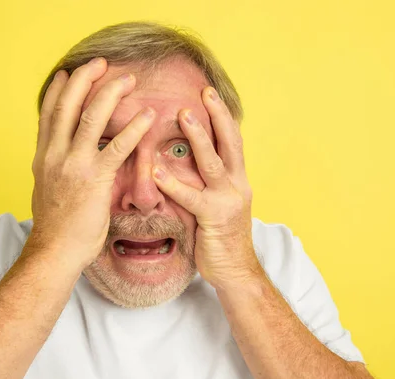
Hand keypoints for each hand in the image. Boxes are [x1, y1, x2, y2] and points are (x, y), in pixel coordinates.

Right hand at [25, 57, 155, 271]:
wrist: (54, 252)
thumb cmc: (56, 227)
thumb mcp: (47, 190)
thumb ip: (56, 168)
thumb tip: (64, 160)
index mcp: (43, 157)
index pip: (48, 114)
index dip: (58, 90)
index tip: (68, 72)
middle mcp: (54, 154)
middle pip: (68, 105)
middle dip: (85, 78)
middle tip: (102, 62)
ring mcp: (73, 164)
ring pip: (91, 116)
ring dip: (111, 93)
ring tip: (129, 80)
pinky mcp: (94, 179)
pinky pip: (117, 146)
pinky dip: (134, 127)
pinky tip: (148, 116)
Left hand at [151, 87, 258, 289]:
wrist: (236, 271)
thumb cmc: (220, 236)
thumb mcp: (216, 203)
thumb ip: (203, 182)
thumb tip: (179, 161)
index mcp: (238, 179)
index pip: (232, 141)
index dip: (222, 116)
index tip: (209, 93)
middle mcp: (238, 185)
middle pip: (230, 142)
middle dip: (218, 115)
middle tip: (204, 91)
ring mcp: (228, 201)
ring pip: (213, 163)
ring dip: (199, 138)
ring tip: (183, 115)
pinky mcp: (215, 218)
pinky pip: (192, 197)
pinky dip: (173, 183)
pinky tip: (157, 171)